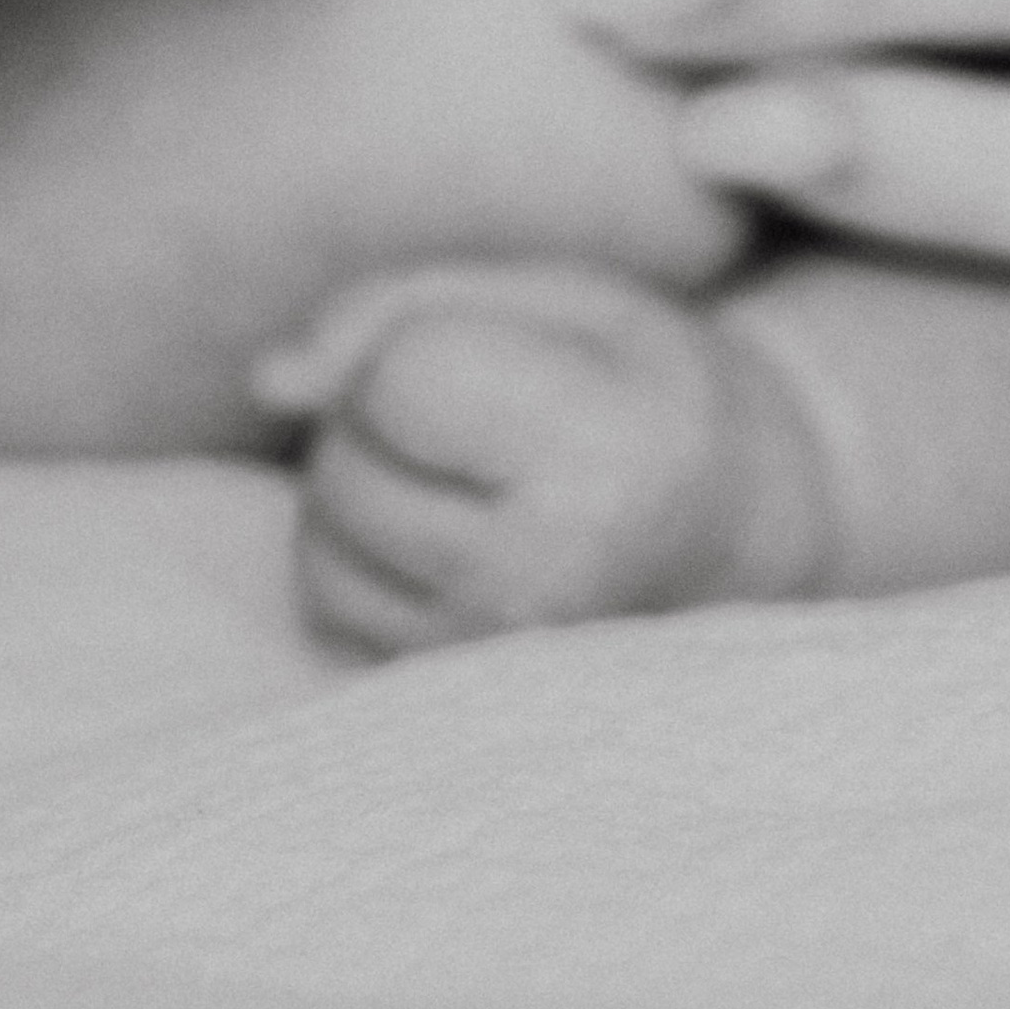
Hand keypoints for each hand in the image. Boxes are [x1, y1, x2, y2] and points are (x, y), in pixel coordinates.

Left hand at [257, 259, 828, 650]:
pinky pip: (329, 616)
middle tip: (482, 417)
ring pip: (319, 552)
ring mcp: (500, 670)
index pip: (397, 381)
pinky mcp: (457, 713)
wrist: (740, 533)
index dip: (417, 343)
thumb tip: (268, 383)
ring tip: (462, 477)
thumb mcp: (556, 295)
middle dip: (374, 419)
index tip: (506, 359)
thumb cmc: (638, 385)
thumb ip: (400, 307)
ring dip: (353, 493)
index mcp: (603, 461)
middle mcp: (552, 589)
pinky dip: (357, 563)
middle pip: (345, 471)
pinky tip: (445, 542)